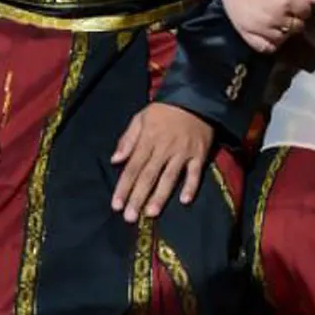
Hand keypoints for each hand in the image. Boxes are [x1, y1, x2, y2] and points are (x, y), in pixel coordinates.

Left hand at [111, 102, 211, 222]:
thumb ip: (128, 139)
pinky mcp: (199, 153)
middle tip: (130, 217)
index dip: (124, 186)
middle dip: (138, 197)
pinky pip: (195, 172)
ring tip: (151, 213)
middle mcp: (164, 147)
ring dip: (160, 196)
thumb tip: (115, 160)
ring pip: (170, 177)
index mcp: (148, 138)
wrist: (195, 97)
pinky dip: (191, 186)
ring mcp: (183, 151)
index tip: (116, 205)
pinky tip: (185, 200)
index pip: (133, 166)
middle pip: (149, 175)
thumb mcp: (141, 117)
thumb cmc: (164, 110)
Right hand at [203, 0, 314, 52]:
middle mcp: (276, 18)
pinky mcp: (247, 34)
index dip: (304, 6)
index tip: (298, 1)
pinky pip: (266, 48)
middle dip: (296, 19)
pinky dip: (271, 44)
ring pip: (284, 40)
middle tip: (288, 10)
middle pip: (297, 28)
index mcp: (287, 1)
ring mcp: (261, 29)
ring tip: (279, 20)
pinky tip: (270, 33)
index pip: (306, 13)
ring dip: (285, 32)